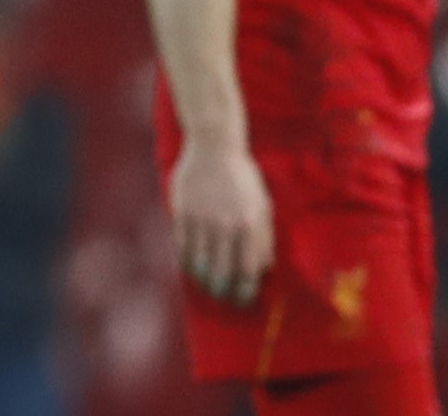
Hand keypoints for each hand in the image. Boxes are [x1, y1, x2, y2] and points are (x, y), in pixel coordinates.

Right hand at [169, 138, 273, 305]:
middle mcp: (227, 225)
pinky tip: (191, 267)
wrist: (213, 147)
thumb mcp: (262, 204)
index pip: (248, 269)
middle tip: (222, 296)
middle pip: (223, 272)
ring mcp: (203, 220)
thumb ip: (264, 237)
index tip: (242, 299)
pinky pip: (183, 247)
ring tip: (206, 285)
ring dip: (204, 280)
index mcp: (251, 224)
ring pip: (201, 263)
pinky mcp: (183, 213)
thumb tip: (265, 267)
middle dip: (223, 290)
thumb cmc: (242, 177)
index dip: (245, 290)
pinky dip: (187, 261)